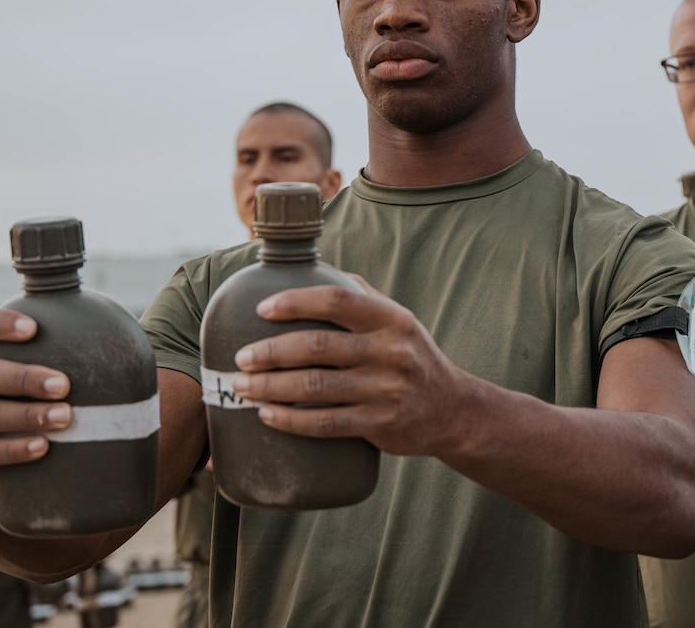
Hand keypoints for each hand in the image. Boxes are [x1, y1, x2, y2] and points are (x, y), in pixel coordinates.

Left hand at [228, 278, 471, 457]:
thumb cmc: (413, 357)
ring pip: (316, 388)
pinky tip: (267, 415)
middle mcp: (390, 352)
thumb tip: (315, 269)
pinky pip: (325, 424)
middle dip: (271, 352)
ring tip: (244, 386)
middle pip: (318, 346)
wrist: (453, 410)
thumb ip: (362, 296)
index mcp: (391, 319)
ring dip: (271, 387)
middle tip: (241, 357)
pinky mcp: (379, 424)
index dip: (296, 301)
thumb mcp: (399, 320)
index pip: (337, 300)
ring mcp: (385, 390)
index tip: (263, 309)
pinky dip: (290, 420)